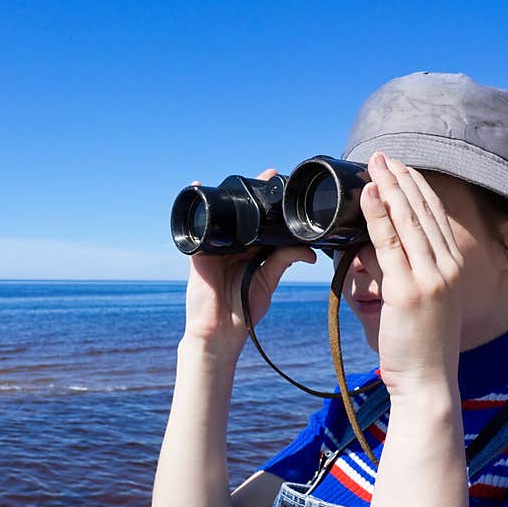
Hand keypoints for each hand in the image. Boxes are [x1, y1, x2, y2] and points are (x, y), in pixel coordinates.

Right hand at [182, 168, 316, 357]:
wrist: (220, 331)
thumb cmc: (244, 309)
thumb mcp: (268, 281)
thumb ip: (285, 261)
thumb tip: (310, 252)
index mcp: (253, 251)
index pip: (263, 222)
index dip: (271, 203)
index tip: (281, 182)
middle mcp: (235, 245)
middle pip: (243, 214)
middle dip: (253, 194)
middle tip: (268, 175)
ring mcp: (216, 247)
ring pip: (223, 216)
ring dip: (229, 196)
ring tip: (240, 179)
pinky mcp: (200, 253)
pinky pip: (197, 227)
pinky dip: (197, 208)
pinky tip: (198, 186)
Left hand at [361, 152, 464, 397]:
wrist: (428, 380)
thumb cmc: (419, 346)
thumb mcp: (423, 303)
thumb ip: (407, 274)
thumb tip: (375, 251)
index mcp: (453, 268)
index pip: (435, 218)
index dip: (418, 189)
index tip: (402, 168)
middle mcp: (447, 267)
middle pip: (424, 212)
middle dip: (403, 179)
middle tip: (384, 155)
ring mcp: (430, 277)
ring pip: (408, 221)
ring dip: (390, 187)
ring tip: (374, 163)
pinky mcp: (409, 289)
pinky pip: (390, 244)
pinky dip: (379, 215)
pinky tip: (370, 194)